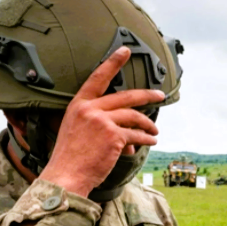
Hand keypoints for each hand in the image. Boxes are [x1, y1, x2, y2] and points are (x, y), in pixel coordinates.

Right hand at [39, 47, 164, 197]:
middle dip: (147, 96)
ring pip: (134, 117)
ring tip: (155, 131)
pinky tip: (150, 141)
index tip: (126, 50)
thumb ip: (99, 123)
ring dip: (148, 124)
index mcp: (78, 105)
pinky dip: (145, 139)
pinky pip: (136, 135)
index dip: (113, 63)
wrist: (66, 175)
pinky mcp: (113, 136)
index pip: (97, 78)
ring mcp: (102, 121)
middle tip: (160, 96)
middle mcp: (90, 109)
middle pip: (126, 96)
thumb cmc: (71, 157)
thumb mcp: (77, 130)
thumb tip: (127, 131)